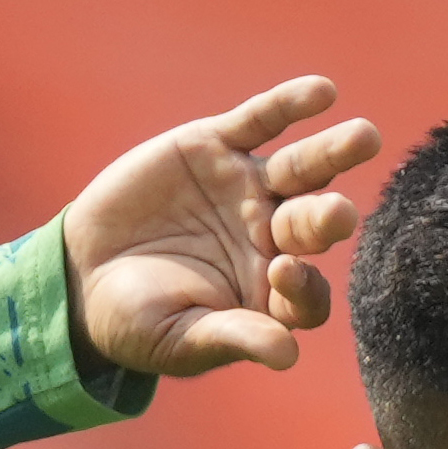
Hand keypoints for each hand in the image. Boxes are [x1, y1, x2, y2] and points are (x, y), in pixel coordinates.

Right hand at [61, 76, 382, 376]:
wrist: (83, 273)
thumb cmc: (137, 322)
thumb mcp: (178, 339)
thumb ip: (233, 338)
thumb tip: (288, 357)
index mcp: (270, 294)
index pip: (306, 294)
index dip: (302, 287)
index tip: (284, 277)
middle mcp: (272, 239)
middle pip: (312, 226)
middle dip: (325, 219)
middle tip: (341, 214)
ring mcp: (249, 189)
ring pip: (301, 170)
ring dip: (332, 153)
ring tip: (364, 137)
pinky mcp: (218, 146)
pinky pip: (261, 121)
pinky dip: (289, 104)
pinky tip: (322, 92)